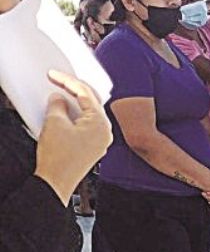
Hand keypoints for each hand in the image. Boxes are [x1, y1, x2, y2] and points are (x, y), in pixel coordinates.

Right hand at [34, 70, 112, 205]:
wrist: (56, 183)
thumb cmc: (58, 158)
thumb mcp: (54, 124)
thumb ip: (57, 105)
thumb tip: (59, 99)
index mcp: (100, 122)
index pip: (85, 93)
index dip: (68, 81)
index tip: (55, 75)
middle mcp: (105, 130)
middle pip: (91, 102)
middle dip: (74, 91)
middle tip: (59, 82)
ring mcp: (101, 141)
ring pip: (89, 114)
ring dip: (75, 105)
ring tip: (60, 97)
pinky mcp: (94, 149)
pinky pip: (87, 126)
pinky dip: (76, 118)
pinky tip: (65, 115)